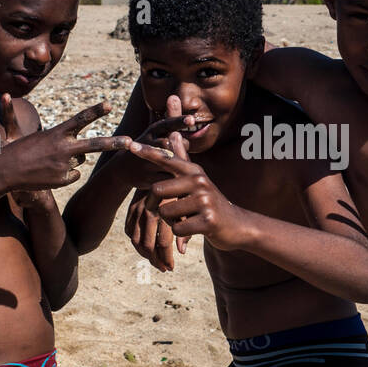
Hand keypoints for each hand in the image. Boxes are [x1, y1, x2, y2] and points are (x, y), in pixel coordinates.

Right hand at [0, 98, 131, 197]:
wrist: (3, 175)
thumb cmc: (9, 151)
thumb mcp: (12, 132)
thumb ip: (11, 114)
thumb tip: (2, 94)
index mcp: (56, 134)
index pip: (80, 119)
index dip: (96, 111)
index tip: (109, 104)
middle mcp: (63, 149)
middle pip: (95, 144)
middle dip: (115, 143)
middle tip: (131, 142)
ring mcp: (65, 165)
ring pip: (81, 159)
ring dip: (72, 157)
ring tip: (52, 159)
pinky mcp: (63, 179)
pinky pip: (73, 174)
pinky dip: (65, 174)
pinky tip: (50, 172)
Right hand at [118, 93, 196, 188]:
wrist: (121, 170)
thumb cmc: (145, 146)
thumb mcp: (153, 131)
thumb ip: (167, 117)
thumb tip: (174, 97)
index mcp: (151, 131)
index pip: (167, 124)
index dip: (179, 121)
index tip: (192, 120)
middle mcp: (148, 143)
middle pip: (172, 144)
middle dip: (180, 149)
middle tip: (180, 153)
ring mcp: (146, 160)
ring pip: (171, 161)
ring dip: (179, 163)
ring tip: (180, 165)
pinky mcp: (148, 177)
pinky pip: (169, 178)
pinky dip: (175, 178)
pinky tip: (179, 177)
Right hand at [124, 189, 184, 270]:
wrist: (158, 166)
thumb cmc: (181, 184)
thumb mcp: (187, 202)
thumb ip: (186, 224)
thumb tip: (182, 251)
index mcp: (166, 207)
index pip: (163, 240)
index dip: (167, 257)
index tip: (171, 267)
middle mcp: (149, 208)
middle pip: (148, 244)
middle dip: (156, 260)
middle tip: (165, 269)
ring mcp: (137, 209)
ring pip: (136, 240)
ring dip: (146, 255)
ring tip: (157, 263)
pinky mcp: (131, 209)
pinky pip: (130, 232)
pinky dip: (137, 243)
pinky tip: (147, 251)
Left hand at [125, 132, 248, 250]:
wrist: (236, 225)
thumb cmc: (210, 202)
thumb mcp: (197, 178)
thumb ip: (183, 157)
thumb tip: (173, 132)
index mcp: (194, 171)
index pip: (167, 159)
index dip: (148, 153)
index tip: (131, 146)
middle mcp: (199, 181)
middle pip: (157, 190)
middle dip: (158, 205)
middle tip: (171, 211)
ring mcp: (205, 200)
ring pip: (165, 212)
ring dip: (171, 221)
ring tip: (187, 219)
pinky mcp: (208, 220)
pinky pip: (177, 228)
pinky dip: (181, 234)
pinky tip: (193, 229)